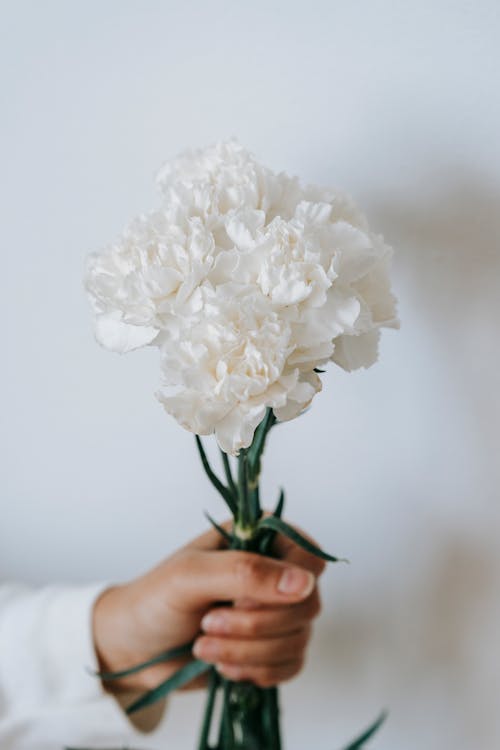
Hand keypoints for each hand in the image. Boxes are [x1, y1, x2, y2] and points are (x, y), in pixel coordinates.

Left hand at [93, 520, 324, 692]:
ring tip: (204, 645)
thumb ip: (245, 572)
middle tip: (208, 623)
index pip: (308, 557)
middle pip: (308, 603)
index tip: (241, 600)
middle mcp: (274, 572)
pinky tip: (223, 665)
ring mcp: (276, 612)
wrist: (133, 648)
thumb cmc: (154, 600)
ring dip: (248, 651)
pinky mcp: (272, 648)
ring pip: (299, 638)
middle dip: (256, 624)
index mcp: (259, 538)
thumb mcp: (191, 576)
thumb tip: (304, 583)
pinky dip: (257, 671)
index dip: (285, 584)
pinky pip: (291, 665)